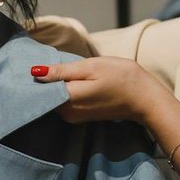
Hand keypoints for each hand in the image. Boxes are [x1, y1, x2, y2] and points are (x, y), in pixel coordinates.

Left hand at [30, 56, 164, 122]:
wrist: (144, 98)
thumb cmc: (121, 78)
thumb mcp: (92, 67)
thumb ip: (62, 71)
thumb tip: (35, 72)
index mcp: (68, 99)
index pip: (40, 88)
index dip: (37, 75)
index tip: (38, 63)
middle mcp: (67, 113)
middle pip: (45, 94)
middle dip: (46, 79)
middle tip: (56, 64)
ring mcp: (74, 117)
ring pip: (54, 98)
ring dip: (55, 85)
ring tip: (67, 70)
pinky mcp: (80, 117)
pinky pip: (64, 102)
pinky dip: (65, 91)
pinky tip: (74, 81)